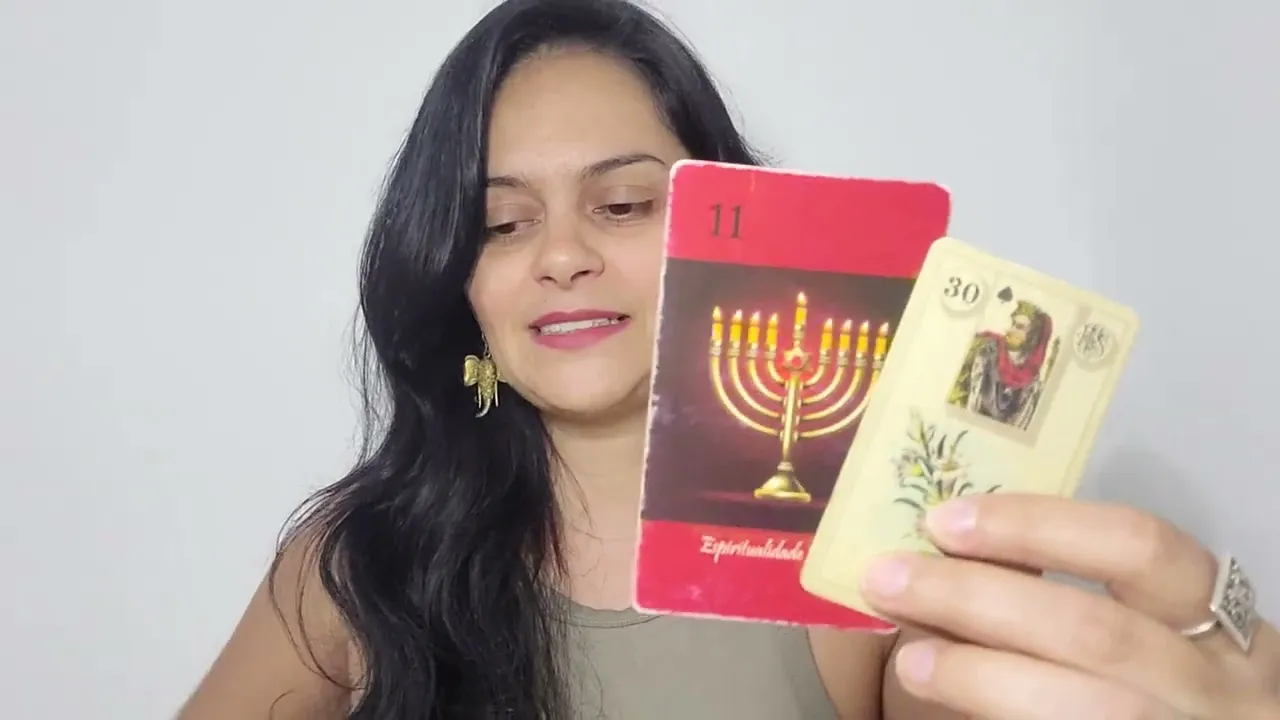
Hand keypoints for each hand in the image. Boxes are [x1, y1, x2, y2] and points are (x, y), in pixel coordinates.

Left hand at [862, 494, 1279, 718]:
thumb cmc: (1170, 691)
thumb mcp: (1157, 640)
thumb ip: (1071, 601)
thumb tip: (950, 559)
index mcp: (1223, 623)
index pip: (1139, 546)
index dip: (1036, 525)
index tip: (946, 520)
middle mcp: (1218, 686)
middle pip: (1093, 629)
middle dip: (977, 597)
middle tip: (888, 578)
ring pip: (1085, 706)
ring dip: (978, 676)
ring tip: (908, 660)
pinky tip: (941, 706)